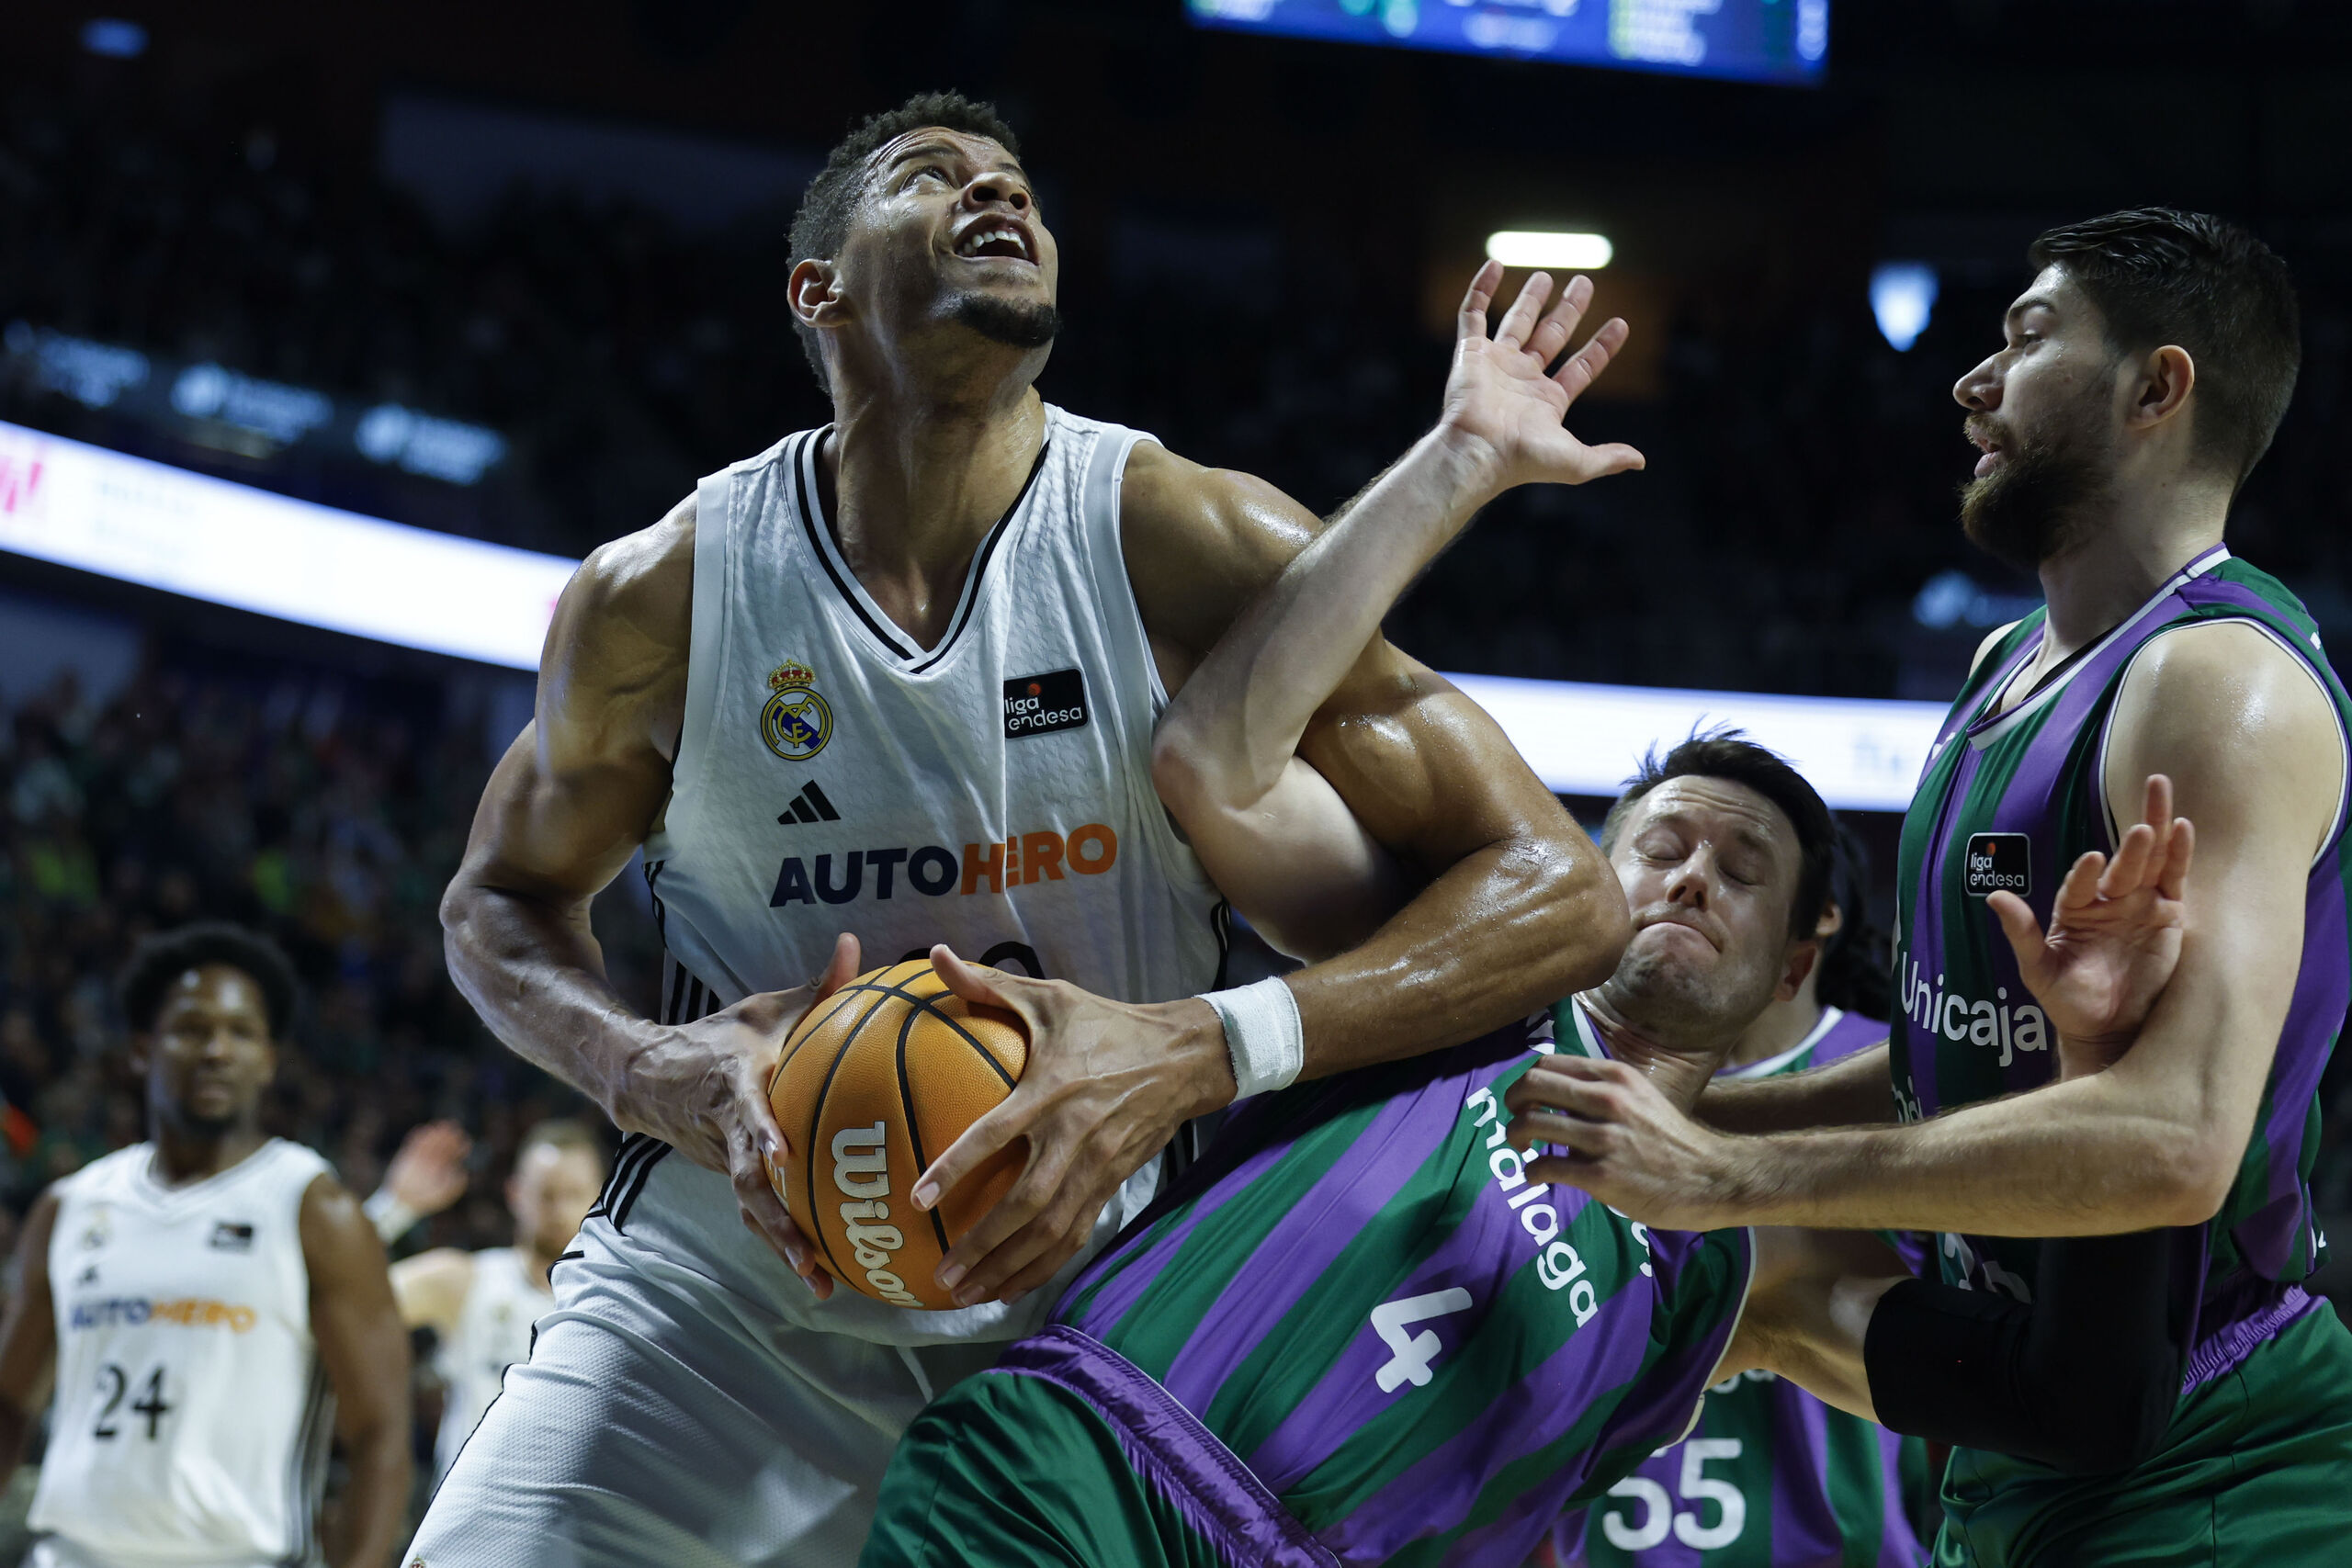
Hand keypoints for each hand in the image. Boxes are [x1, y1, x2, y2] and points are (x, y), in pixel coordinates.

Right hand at [381, 1120, 471, 1217]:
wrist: (406, 1202)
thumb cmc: (428, 1200)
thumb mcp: (445, 1195)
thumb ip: (456, 1185)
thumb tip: (463, 1172)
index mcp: (447, 1165)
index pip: (456, 1151)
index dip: (461, 1145)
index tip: (464, 1142)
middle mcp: (436, 1159)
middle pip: (445, 1143)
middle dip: (449, 1135)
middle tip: (452, 1128)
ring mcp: (422, 1156)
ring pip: (430, 1141)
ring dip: (434, 1133)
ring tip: (437, 1128)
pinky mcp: (409, 1155)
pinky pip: (413, 1143)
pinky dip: (417, 1136)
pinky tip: (422, 1129)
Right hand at [609, 931, 861, 1297]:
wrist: (644, 1075)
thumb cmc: (719, 1037)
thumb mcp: (764, 1007)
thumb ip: (815, 986)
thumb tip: (852, 945)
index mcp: (734, 1087)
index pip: (747, 1112)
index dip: (762, 1134)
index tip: (783, 1157)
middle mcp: (726, 1134)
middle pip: (748, 1185)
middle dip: (777, 1225)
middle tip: (811, 1257)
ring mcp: (723, 1162)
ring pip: (750, 1211)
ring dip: (783, 1248)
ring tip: (822, 1283)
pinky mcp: (728, 1177)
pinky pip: (755, 1214)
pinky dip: (784, 1244)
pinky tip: (823, 1274)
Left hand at [911, 945, 1231, 1306]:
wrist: (1185, 1057)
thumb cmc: (1107, 1025)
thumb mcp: (1050, 997)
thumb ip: (989, 984)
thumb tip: (934, 956)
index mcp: (1052, 1090)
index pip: (997, 1135)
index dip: (958, 1168)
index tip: (921, 1198)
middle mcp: (1073, 1137)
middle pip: (1027, 1205)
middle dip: (984, 1245)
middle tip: (942, 1273)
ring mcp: (1096, 1166)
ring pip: (1051, 1231)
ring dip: (1010, 1267)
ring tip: (968, 1295)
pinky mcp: (1112, 1184)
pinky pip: (1074, 1234)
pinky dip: (1044, 1265)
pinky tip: (1012, 1287)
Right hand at [1435, 261, 1644, 496]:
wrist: (1477, 452)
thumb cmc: (1522, 458)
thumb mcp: (1575, 462)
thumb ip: (1606, 457)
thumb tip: (1640, 461)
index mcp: (1547, 401)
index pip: (1581, 367)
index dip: (1602, 347)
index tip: (1621, 323)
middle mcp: (1522, 379)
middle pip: (1551, 336)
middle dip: (1569, 310)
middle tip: (1584, 284)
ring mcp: (1496, 364)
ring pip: (1516, 322)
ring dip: (1531, 299)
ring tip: (1545, 276)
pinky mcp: (1469, 353)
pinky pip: (1472, 315)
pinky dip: (1480, 289)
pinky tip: (1494, 266)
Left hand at [1501, 1055, 1747, 1231]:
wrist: (1712, 1178)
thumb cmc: (1672, 1139)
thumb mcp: (1640, 1097)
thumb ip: (1602, 1091)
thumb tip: (1557, 1097)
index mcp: (1615, 1076)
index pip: (1547, 1064)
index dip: (1525, 1082)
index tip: (1524, 1100)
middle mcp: (1608, 1100)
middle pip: (1531, 1086)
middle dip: (1512, 1104)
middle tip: (1515, 1123)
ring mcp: (1605, 1137)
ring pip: (1530, 1125)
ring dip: (1515, 1138)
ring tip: (1522, 1150)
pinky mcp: (1603, 1175)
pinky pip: (1546, 1166)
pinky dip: (1531, 1172)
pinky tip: (1536, 1177)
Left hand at [1988, 774, 2193, 1079]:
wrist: (2106, 1028)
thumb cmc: (2067, 999)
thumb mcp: (2039, 969)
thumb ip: (2022, 933)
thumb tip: (1994, 896)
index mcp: (2074, 907)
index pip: (2080, 884)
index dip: (2086, 873)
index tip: (2093, 860)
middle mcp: (2108, 898)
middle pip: (2122, 860)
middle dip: (2133, 840)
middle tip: (2142, 816)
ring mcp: (2139, 903)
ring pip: (2150, 859)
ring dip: (2157, 828)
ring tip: (2160, 794)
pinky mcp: (2167, 915)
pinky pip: (2173, 880)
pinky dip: (2179, 855)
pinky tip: (2183, 828)